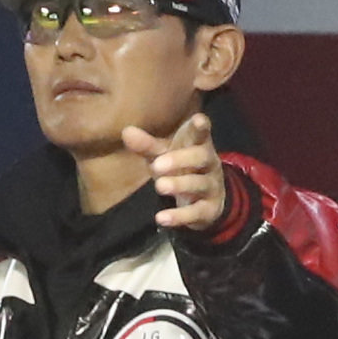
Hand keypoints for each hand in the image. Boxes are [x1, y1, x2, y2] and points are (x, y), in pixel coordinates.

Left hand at [122, 113, 224, 230]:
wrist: (207, 201)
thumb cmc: (183, 169)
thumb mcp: (165, 156)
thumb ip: (148, 146)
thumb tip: (126, 131)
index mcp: (199, 146)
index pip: (202, 134)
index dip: (201, 127)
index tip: (198, 120)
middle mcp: (209, 164)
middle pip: (201, 157)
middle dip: (180, 160)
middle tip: (157, 166)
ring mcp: (211, 187)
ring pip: (200, 184)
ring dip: (180, 185)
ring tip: (159, 186)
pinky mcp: (209, 210)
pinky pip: (195, 212)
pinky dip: (179, 216)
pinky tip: (161, 218)